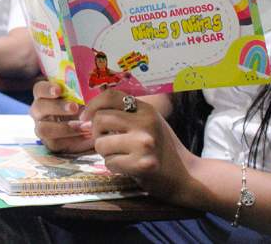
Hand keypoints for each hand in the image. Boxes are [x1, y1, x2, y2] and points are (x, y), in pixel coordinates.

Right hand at [29, 81, 94, 153]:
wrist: (89, 129)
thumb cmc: (84, 106)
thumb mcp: (85, 97)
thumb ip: (88, 91)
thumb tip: (100, 86)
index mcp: (44, 96)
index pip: (39, 89)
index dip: (47, 89)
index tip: (58, 90)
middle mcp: (39, 111)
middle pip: (38, 107)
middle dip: (57, 107)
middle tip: (74, 107)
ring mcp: (42, 128)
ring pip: (43, 128)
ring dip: (64, 127)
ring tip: (84, 126)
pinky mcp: (50, 143)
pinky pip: (55, 143)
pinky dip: (72, 140)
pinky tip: (86, 136)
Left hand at [81, 89, 195, 203]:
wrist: (185, 176)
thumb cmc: (161, 148)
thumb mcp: (147, 123)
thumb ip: (123, 115)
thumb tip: (86, 115)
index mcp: (146, 109)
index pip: (110, 95)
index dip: (92, 105)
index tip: (85, 117)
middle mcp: (146, 122)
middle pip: (100, 119)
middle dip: (97, 134)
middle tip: (109, 143)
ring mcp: (144, 143)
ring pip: (101, 143)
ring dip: (106, 154)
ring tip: (122, 156)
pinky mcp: (142, 164)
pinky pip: (109, 163)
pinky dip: (114, 167)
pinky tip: (129, 168)